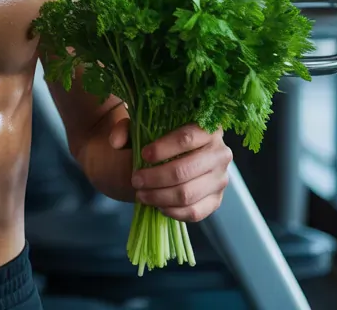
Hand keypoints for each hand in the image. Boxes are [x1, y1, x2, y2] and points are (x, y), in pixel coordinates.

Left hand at [110, 120, 232, 222]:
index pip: (186, 138)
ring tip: (141, 194)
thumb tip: (116, 142)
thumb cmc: (159, 136)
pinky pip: (195, 212)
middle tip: (135, 180)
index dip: (163, 148)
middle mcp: (220, 153)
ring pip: (188, 194)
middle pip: (185, 170)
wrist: (174, 154)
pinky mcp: (216, 200)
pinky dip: (172, 211)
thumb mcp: (143, 125)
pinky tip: (157, 205)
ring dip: (159, 197)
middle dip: (155, 177)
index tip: (143, 155)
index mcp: (207, 127)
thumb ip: (125, 128)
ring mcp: (221, 179)